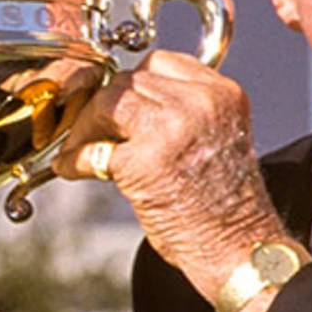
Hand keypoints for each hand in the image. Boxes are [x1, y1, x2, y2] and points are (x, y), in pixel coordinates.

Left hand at [53, 51, 290, 301]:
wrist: (239, 248)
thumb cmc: (227, 206)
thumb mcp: (217, 139)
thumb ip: (183, 113)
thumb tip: (126, 107)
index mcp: (222, 94)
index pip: (161, 62)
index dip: (132, 84)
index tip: (118, 104)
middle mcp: (200, 103)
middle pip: (130, 79)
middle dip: (105, 105)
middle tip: (91, 130)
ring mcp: (171, 128)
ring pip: (108, 103)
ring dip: (87, 127)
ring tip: (80, 149)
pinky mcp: (143, 160)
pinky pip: (93, 149)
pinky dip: (75, 160)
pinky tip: (72, 170)